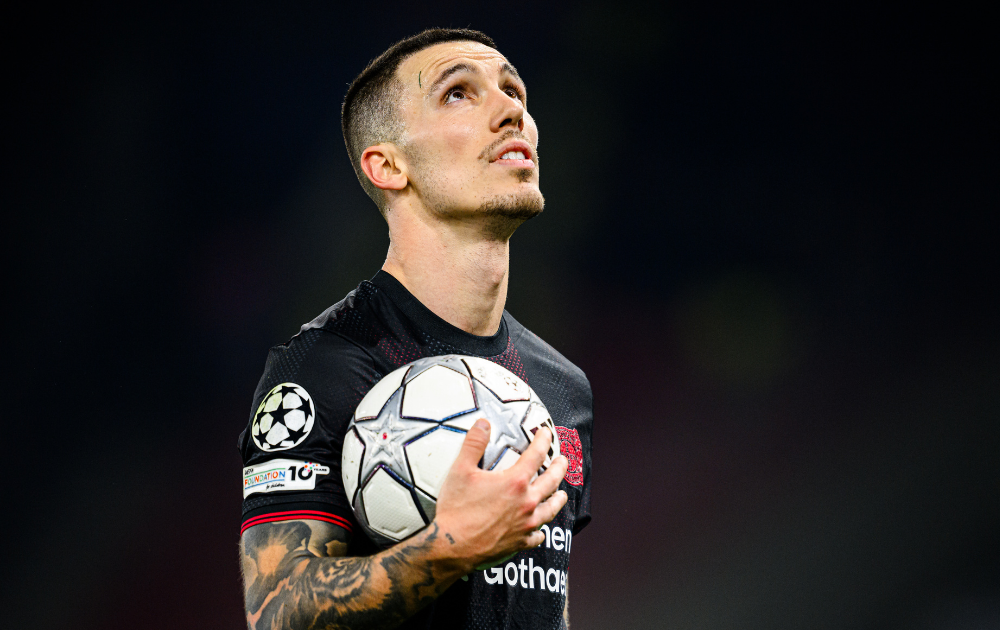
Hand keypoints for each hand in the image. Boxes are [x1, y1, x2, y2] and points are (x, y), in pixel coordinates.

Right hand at [433, 419, 568, 571]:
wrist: (452, 547)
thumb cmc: (456, 510)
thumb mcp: (460, 470)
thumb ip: (473, 444)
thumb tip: (483, 424)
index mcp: (515, 482)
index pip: (536, 455)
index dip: (543, 441)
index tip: (546, 433)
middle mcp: (526, 503)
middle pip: (551, 481)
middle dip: (559, 468)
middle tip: (562, 461)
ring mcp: (525, 525)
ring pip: (550, 510)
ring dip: (558, 499)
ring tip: (561, 494)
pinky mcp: (520, 543)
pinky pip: (537, 536)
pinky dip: (540, 530)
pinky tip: (540, 530)